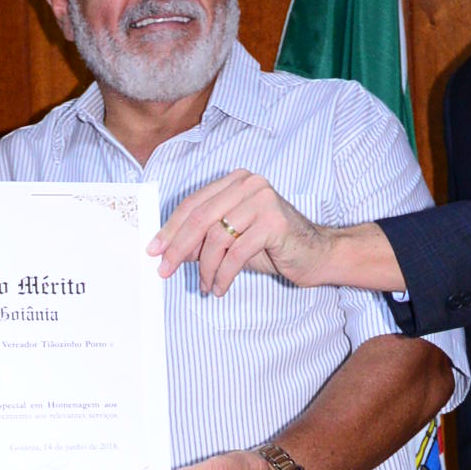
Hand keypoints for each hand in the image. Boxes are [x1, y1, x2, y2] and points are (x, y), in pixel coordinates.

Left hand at [149, 174, 406, 295]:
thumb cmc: (272, 246)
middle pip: (201, 217)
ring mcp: (263, 200)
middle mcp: (249, 184)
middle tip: (165, 270)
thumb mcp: (232, 238)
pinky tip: (220, 288)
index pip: (194, 204)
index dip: (171, 229)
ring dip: (206, 268)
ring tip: (206, 286)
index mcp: (236, 181)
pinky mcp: (274, 223)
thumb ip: (204, 238)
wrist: (317, 254)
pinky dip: (224, 274)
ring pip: (217, 237)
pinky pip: (237, 252)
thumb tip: (167, 250)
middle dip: (178, 247)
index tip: (153, 250)